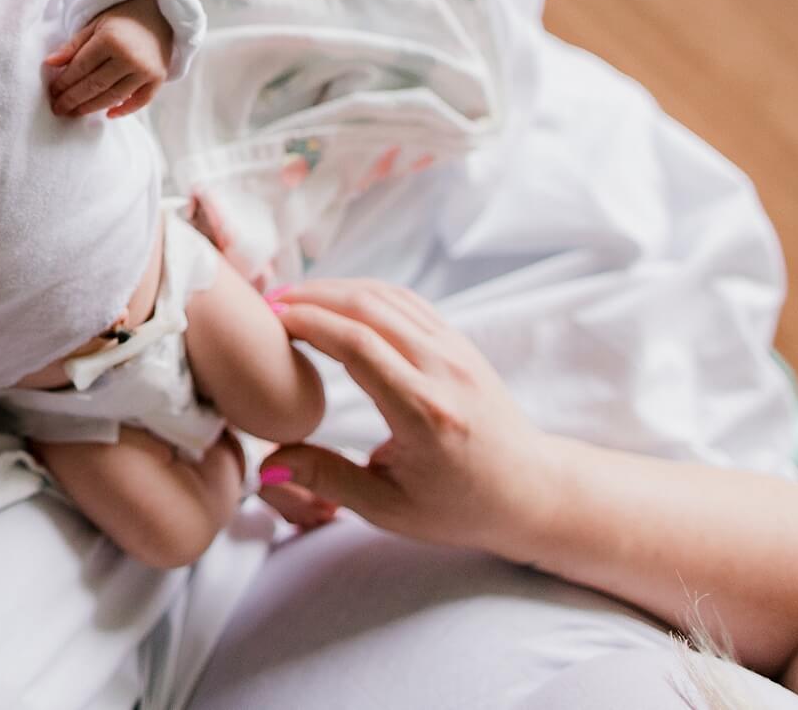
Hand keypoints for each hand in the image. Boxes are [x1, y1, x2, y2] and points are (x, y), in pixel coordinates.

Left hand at [45, 0, 173, 117]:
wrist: (160, 12)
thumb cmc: (123, 18)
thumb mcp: (95, 24)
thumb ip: (73, 45)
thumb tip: (50, 64)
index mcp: (110, 40)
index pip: (81, 68)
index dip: (64, 83)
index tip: (52, 93)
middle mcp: (129, 57)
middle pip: (95, 85)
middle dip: (73, 99)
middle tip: (59, 109)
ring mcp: (146, 70)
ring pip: (113, 96)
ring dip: (92, 107)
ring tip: (75, 112)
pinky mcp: (159, 78)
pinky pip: (140, 101)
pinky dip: (124, 110)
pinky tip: (107, 114)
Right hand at [254, 279, 560, 558]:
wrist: (530, 491)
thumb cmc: (459, 507)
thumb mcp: (389, 509)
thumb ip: (327, 479)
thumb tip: (267, 466)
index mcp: (424, 413)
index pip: (357, 345)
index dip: (307, 323)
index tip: (268, 322)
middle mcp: (443, 371)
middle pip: (367, 308)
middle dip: (310, 297)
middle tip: (267, 304)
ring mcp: (456, 349)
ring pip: (386, 296)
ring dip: (334, 289)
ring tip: (291, 298)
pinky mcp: (459, 341)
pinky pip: (405, 301)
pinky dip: (363, 291)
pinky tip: (333, 301)